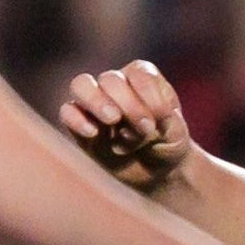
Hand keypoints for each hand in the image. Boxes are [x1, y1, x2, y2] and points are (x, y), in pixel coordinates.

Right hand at [58, 60, 194, 192]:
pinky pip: (67, 112)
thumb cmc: (167, 144)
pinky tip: (93, 133)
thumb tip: (149, 117)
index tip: (161, 119)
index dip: (149, 95)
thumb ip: (168, 121)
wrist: (155, 171)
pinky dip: (76, 119)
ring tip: (113, 119)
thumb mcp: (177, 134)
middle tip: (145, 129)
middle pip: (111, 79)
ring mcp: (95, 103)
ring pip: (81, 85)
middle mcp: (116, 84)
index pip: (139, 73)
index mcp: (143, 77)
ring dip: (96, 101)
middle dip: (129, 104)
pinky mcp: (80, 125)